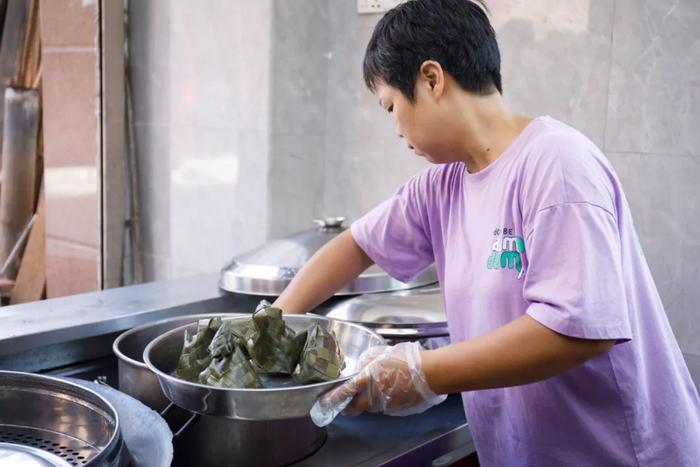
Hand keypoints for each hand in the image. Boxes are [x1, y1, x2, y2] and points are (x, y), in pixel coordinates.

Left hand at [320, 341, 445, 416]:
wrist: (429, 374)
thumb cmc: (407, 360)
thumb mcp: (381, 353)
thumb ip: (367, 361)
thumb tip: (360, 367)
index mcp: (368, 379)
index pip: (344, 392)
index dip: (332, 398)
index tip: (323, 401)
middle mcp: (374, 397)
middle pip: (353, 408)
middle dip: (346, 407)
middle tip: (343, 403)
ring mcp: (385, 406)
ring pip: (369, 407)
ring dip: (366, 402)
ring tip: (371, 392)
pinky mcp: (396, 411)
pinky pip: (383, 407)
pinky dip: (382, 402)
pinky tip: (389, 392)